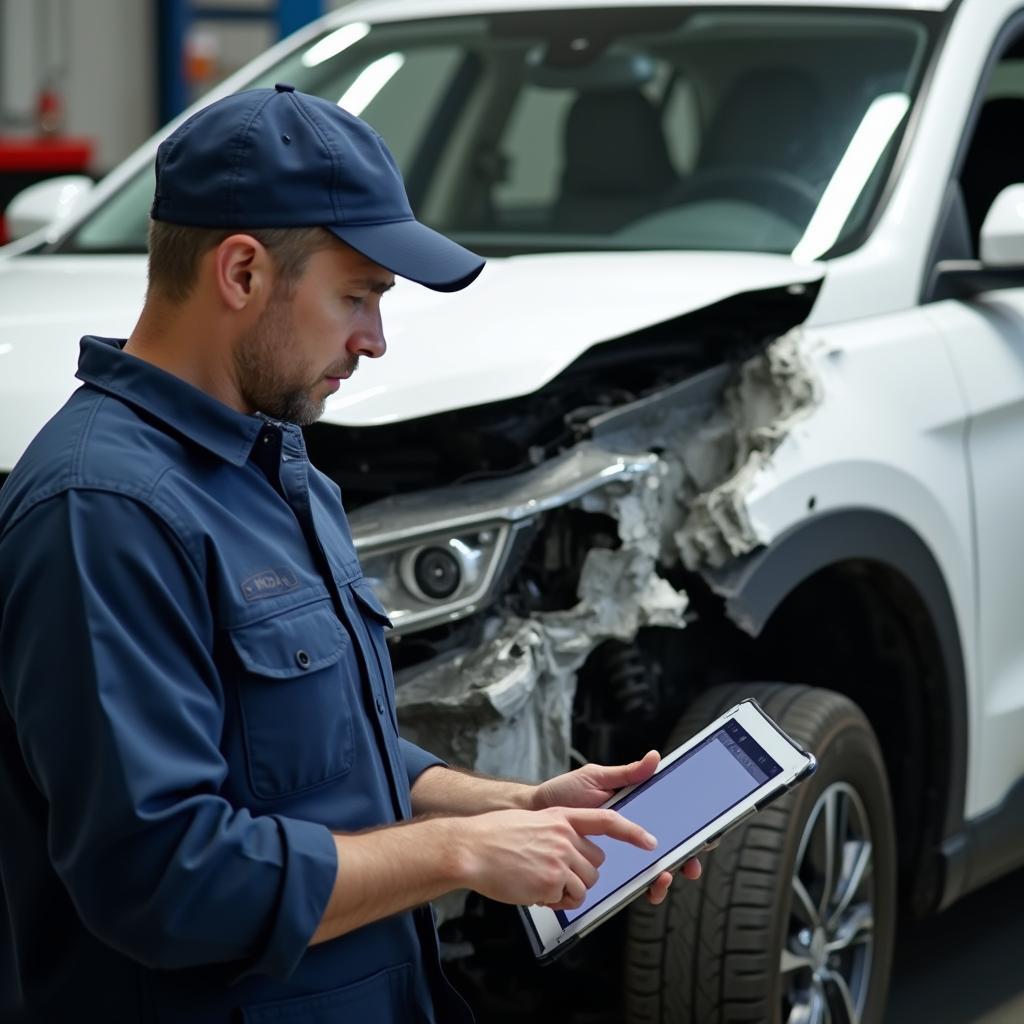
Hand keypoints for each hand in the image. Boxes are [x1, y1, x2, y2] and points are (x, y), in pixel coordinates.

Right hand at [457, 806, 658, 911]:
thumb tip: (574, 852)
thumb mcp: (533, 822)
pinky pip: (568, 900)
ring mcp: (560, 859)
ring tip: (539, 882)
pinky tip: (534, 891)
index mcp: (562, 817)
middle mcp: (565, 836)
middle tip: (552, 874)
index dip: (632, 832)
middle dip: (580, 873)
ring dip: (567, 890)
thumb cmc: (495, 836)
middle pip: (596, 863)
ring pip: (586, 884)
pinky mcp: (552, 881)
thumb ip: (558, 832)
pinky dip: (555, 901)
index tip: (650, 842)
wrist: (471, 848)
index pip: (607, 820)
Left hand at [531, 749, 701, 904]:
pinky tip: (643, 888)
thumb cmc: (564, 793)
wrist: (533, 813)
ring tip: (663, 878)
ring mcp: (619, 853)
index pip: (671, 821)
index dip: (691, 832)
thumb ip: (627, 773)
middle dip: (685, 861)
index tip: (704, 838)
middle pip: (668, 850)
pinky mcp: (604, 869)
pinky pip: (627, 882)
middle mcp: (631, 833)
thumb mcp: (596, 778)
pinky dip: (640, 888)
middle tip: (688, 866)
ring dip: (664, 878)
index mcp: (635, 809)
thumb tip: (655, 758)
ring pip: (652, 871)